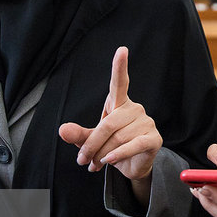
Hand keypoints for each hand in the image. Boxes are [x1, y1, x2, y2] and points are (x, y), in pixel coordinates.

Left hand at [59, 46, 161, 181]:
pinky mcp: (154, 139)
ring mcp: (146, 123)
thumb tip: (62, 130)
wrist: (133, 166)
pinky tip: (109, 160)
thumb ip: (78, 134)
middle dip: (92, 144)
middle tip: (82, 160)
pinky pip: (133, 145)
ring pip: (118, 138)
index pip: (120, 82)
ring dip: (102, 154)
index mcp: (119, 104)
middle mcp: (135, 109)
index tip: (122, 50)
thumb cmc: (112, 146)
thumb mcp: (92, 140)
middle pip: (109, 124)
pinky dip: (118, 154)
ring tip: (96, 164)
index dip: (120, 67)